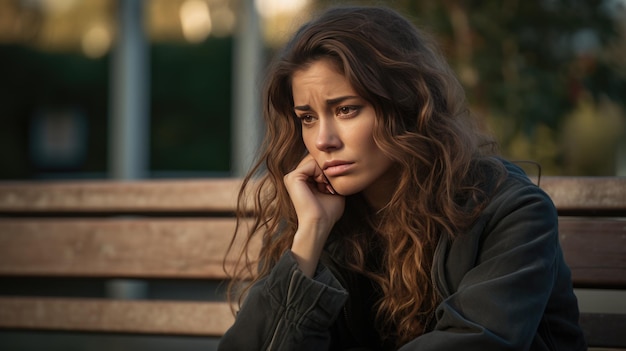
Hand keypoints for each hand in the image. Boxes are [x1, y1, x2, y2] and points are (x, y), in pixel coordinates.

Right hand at [284, 154, 344, 276]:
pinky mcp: (292, 178)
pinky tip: (323, 185)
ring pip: (314, 160)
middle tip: (330, 187)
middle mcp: (294, 177)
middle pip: (316, 160)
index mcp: (301, 180)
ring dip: (326, 172)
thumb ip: (332, 177)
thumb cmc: (327, 212)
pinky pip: (311, 164)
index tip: (332, 188)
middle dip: (328, 170)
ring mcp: (291, 177)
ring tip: (327, 187)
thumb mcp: (332, 190)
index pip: (317, 164)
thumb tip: (339, 165)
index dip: (329, 171)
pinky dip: (321, 173)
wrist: (319, 224)